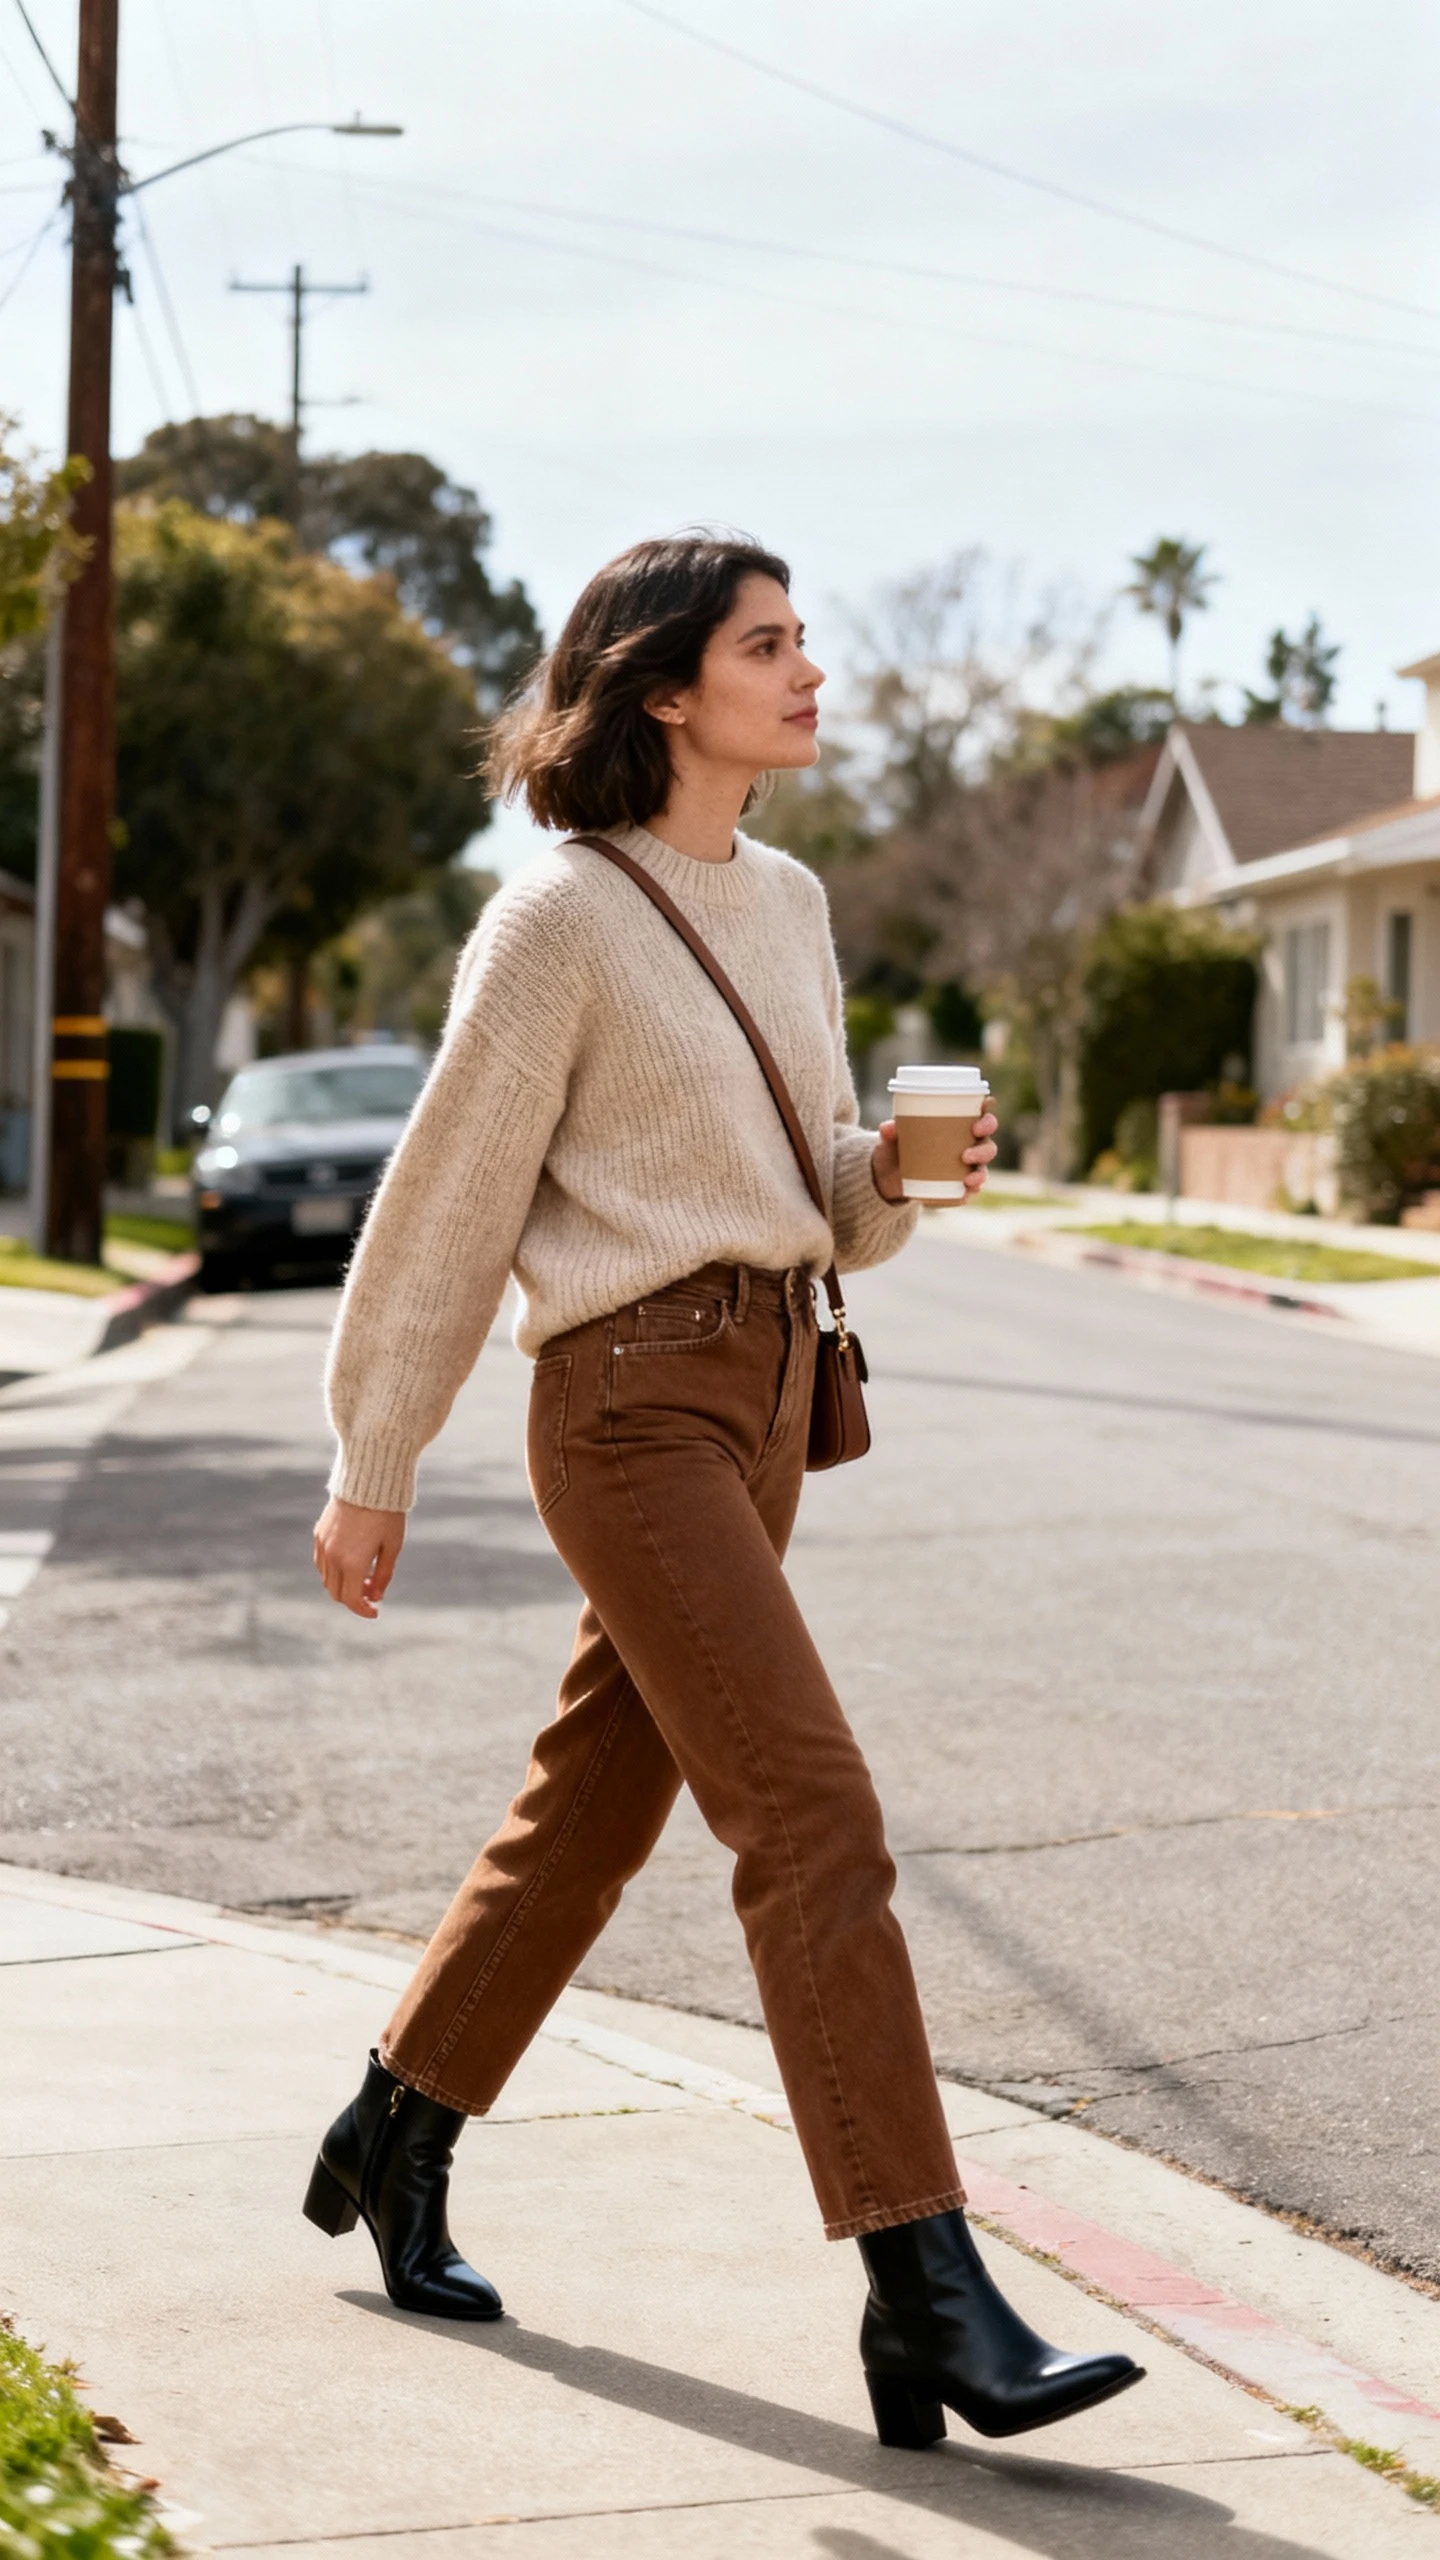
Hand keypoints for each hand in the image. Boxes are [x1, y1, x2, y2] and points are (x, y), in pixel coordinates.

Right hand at [313, 1495, 406, 1618]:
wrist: (368, 1481)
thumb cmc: (386, 1514)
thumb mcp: (392, 1547)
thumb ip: (382, 1576)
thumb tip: (375, 1597)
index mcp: (351, 1563)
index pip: (351, 1599)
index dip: (363, 1610)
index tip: (375, 1611)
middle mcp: (332, 1557)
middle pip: (336, 1593)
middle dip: (353, 1599)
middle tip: (371, 1593)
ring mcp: (323, 1545)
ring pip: (326, 1579)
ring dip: (342, 1585)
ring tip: (363, 1576)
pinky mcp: (319, 1534)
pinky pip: (321, 1562)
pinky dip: (333, 1571)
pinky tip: (350, 1562)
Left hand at [871, 1111, 998, 1204]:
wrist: (888, 1176)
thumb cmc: (897, 1147)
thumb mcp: (891, 1138)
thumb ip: (890, 1131)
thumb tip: (887, 1128)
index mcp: (960, 1128)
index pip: (982, 1119)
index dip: (987, 1119)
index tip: (979, 1121)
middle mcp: (968, 1146)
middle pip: (987, 1145)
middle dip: (984, 1149)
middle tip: (966, 1154)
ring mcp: (965, 1169)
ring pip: (982, 1169)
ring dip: (980, 1173)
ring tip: (968, 1178)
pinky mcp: (958, 1188)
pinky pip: (971, 1191)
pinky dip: (971, 1191)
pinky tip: (967, 1191)